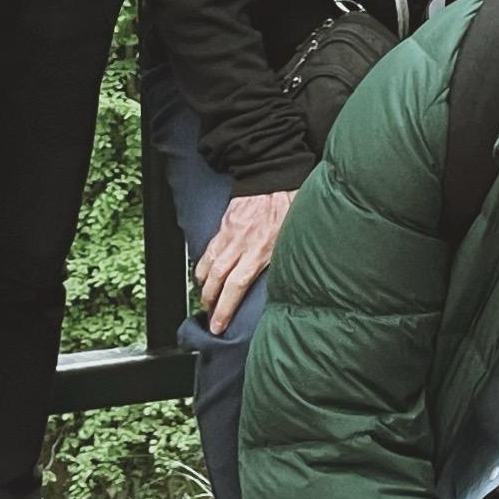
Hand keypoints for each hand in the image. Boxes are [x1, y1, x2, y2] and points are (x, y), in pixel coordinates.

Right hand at [192, 188, 293, 333]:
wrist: (273, 172)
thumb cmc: (290, 200)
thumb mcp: (296, 233)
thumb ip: (289, 256)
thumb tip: (294, 279)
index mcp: (260, 249)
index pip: (236, 286)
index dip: (224, 309)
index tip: (218, 326)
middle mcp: (241, 244)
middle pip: (216, 280)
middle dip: (210, 302)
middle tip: (210, 317)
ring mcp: (229, 234)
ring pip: (207, 266)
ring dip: (204, 286)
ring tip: (205, 298)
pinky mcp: (223, 224)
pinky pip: (208, 249)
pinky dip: (203, 264)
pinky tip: (204, 273)